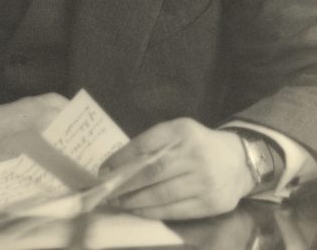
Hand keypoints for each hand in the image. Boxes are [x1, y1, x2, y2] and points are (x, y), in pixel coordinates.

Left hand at [100, 118, 255, 219]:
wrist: (239, 161)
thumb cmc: (198, 145)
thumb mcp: (178, 132)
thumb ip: (154, 143)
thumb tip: (120, 163)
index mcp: (182, 131)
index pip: (146, 144)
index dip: (122, 158)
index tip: (105, 168)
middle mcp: (195, 154)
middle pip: (152, 171)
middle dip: (126, 183)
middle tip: (108, 190)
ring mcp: (205, 181)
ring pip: (162, 194)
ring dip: (136, 201)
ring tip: (119, 202)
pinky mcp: (211, 203)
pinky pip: (176, 211)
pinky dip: (153, 212)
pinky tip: (139, 211)